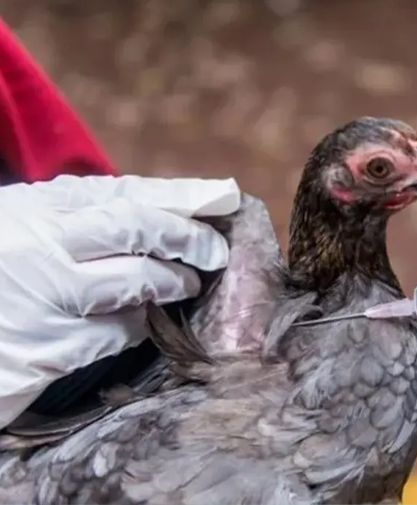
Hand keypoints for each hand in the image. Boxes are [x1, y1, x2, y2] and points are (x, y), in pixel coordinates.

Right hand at [0, 175, 240, 428]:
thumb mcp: (23, 226)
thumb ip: (81, 216)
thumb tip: (170, 210)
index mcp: (34, 208)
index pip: (122, 192)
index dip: (180, 195)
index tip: (224, 197)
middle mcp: (36, 245)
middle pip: (135, 229)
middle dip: (188, 237)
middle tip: (216, 251)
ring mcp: (39, 297)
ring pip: (134, 283)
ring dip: (171, 283)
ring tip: (187, 284)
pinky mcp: (41, 350)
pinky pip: (112, 333)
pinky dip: (138, 324)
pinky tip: (146, 321)